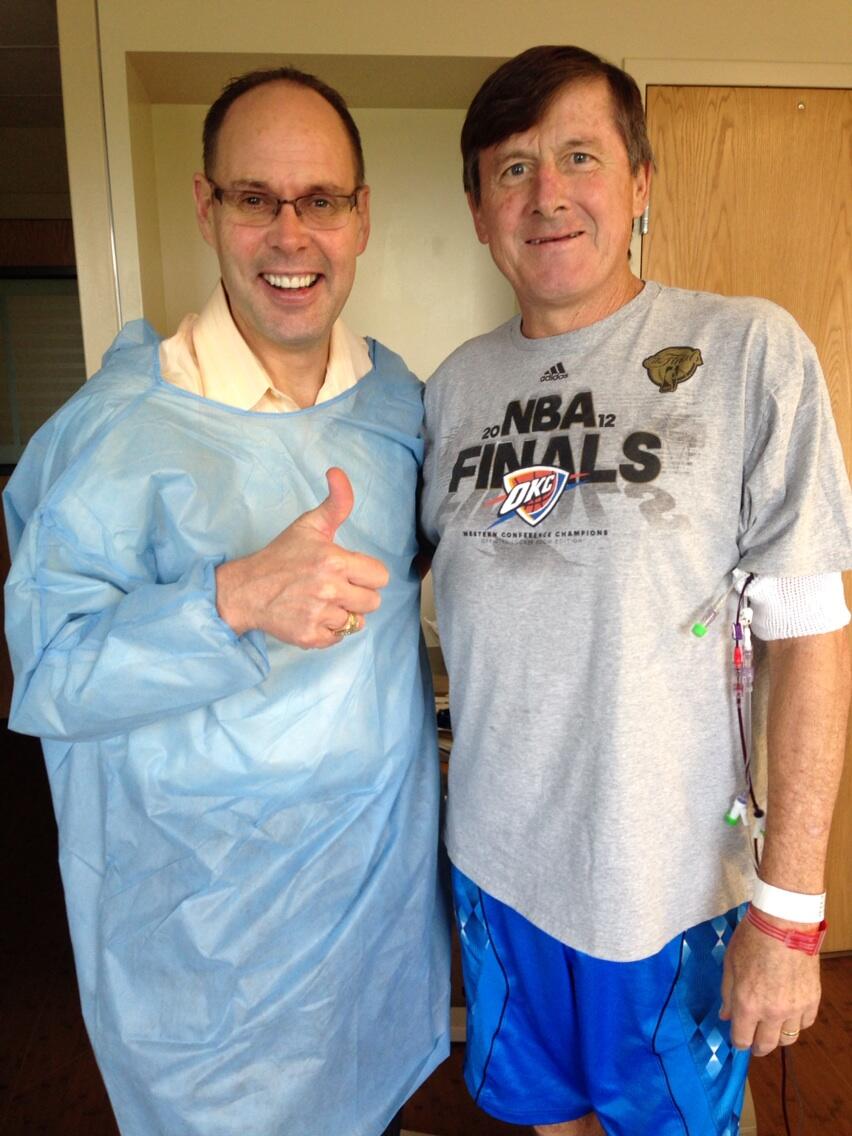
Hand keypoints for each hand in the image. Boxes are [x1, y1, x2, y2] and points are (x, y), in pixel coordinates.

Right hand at [215, 467, 388, 648]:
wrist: (246, 590)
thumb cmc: (281, 557)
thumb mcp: (309, 525)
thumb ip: (336, 502)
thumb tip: (337, 472)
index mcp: (334, 560)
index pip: (379, 576)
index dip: (366, 574)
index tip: (349, 571)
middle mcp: (329, 589)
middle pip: (373, 602)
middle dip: (358, 595)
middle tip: (336, 587)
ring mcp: (319, 615)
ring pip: (357, 621)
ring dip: (343, 613)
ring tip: (322, 602)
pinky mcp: (310, 637)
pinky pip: (339, 638)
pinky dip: (329, 630)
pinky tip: (313, 615)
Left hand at [720, 911, 820, 1055]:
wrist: (784, 923)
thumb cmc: (751, 939)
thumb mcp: (730, 964)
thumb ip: (727, 994)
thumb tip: (726, 1015)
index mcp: (748, 1004)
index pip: (742, 1039)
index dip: (738, 1042)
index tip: (737, 1038)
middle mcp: (772, 1012)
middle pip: (766, 1045)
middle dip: (757, 1047)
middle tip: (754, 1043)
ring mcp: (795, 1008)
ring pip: (788, 1039)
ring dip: (778, 1037)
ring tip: (772, 1028)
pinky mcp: (812, 1000)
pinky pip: (805, 1023)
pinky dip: (796, 1023)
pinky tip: (789, 1013)